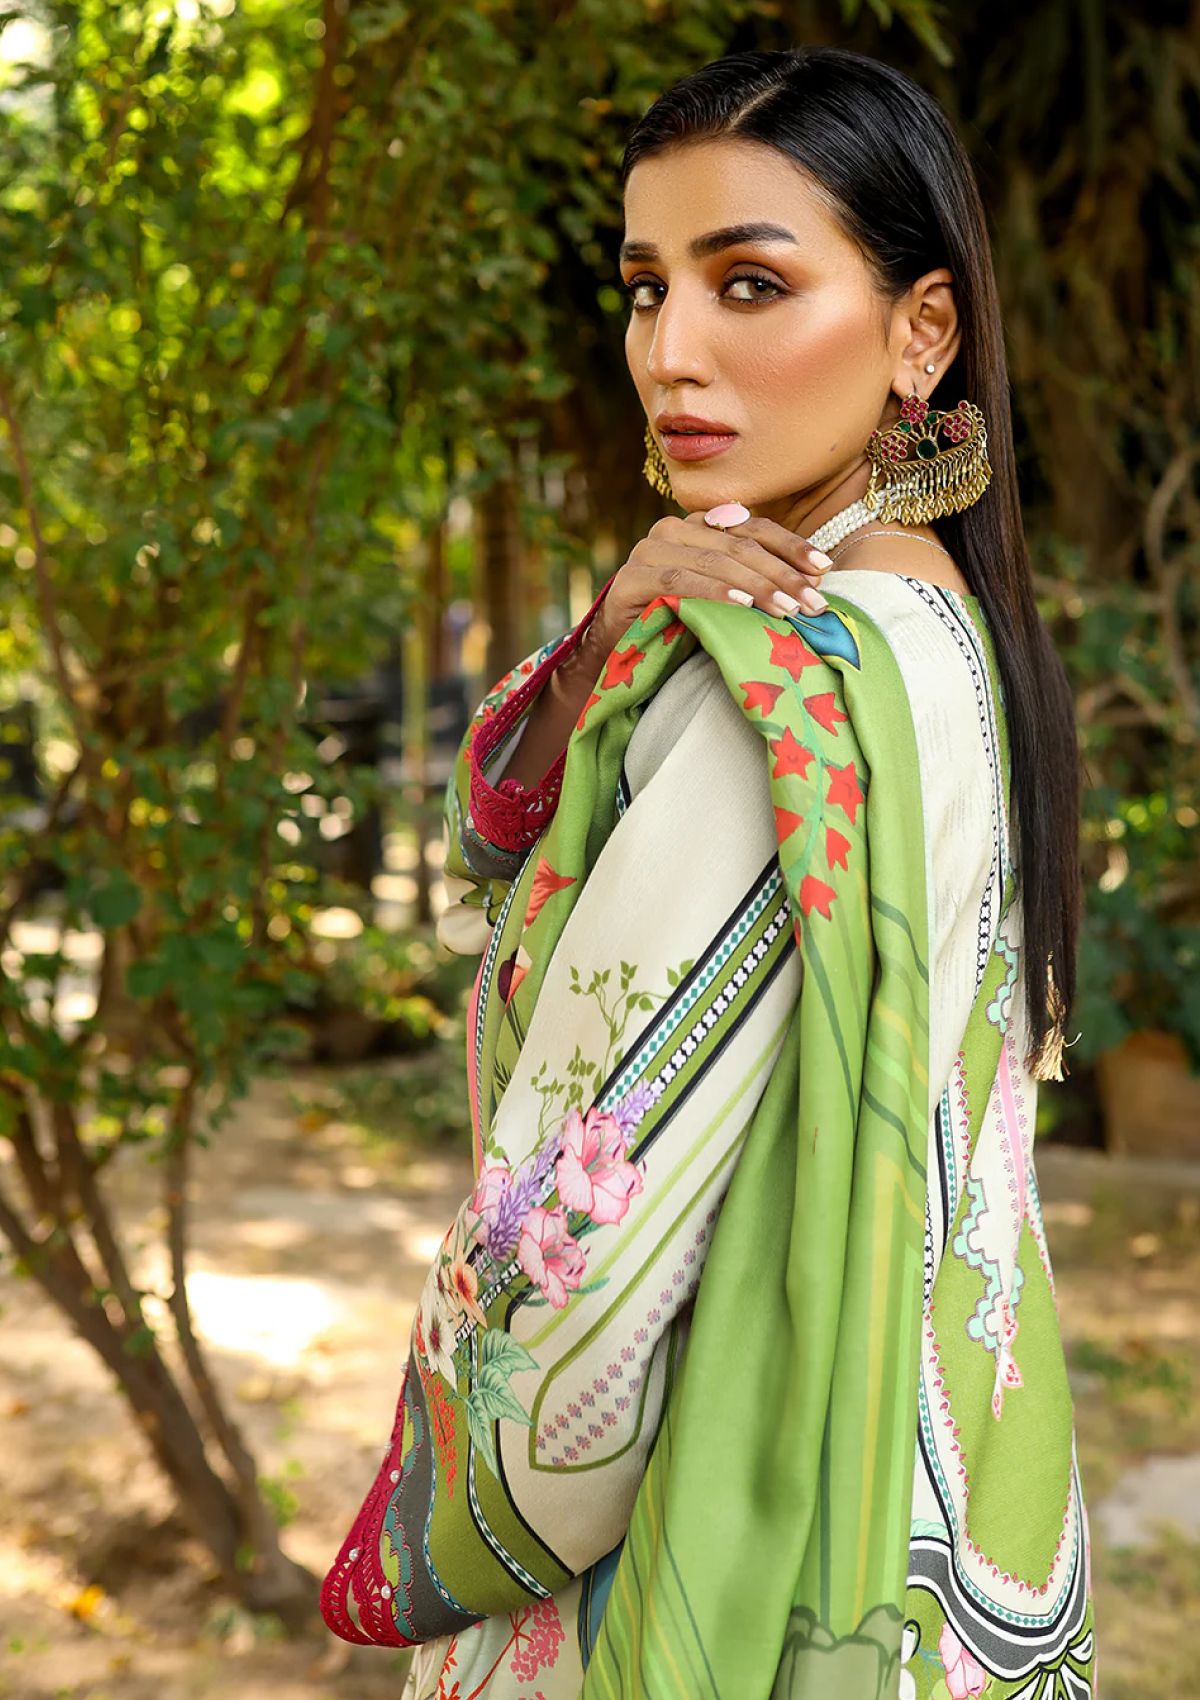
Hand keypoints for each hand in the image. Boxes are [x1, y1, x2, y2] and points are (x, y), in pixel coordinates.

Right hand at [592, 507, 832, 652]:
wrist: (619, 651)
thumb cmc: (679, 623)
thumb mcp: (724, 598)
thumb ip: (757, 580)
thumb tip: (815, 580)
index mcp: (699, 526)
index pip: (753, 528)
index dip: (790, 546)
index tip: (824, 569)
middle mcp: (673, 530)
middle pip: (738, 545)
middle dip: (781, 575)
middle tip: (813, 603)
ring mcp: (649, 551)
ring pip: (714, 561)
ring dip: (755, 585)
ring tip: (787, 608)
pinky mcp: (631, 579)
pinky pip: (679, 581)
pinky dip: (714, 591)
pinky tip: (742, 604)